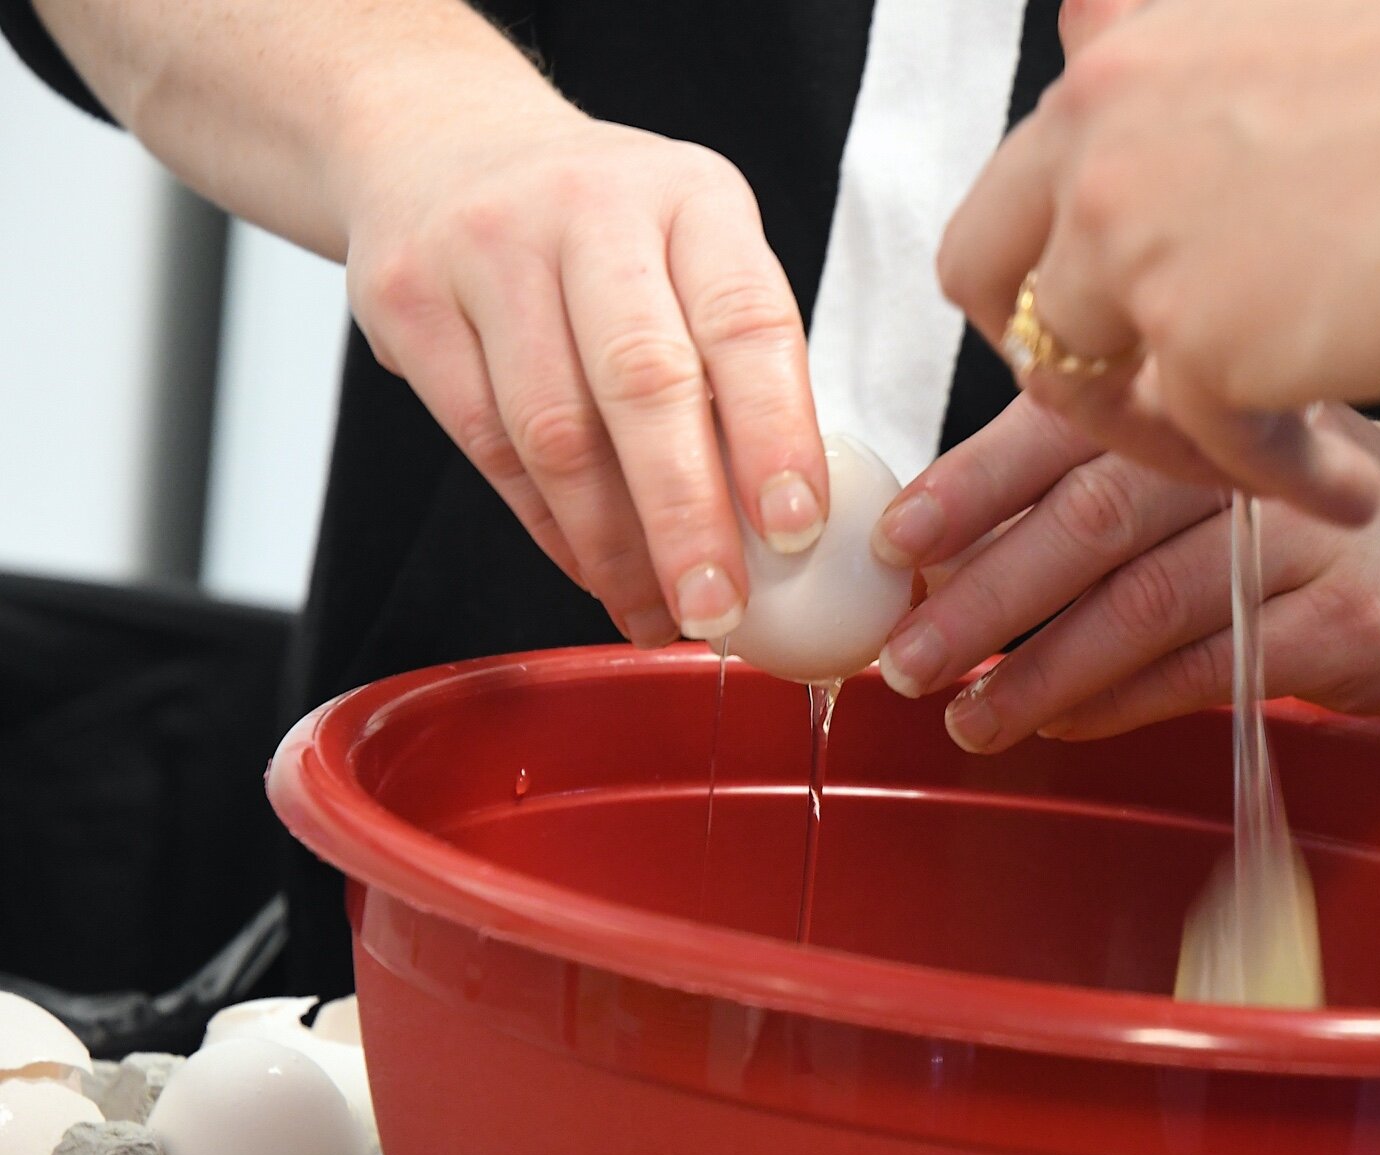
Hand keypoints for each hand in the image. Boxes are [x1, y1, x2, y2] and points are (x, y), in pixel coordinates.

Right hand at [342, 106, 825, 645]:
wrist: (437, 141)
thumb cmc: (604, 228)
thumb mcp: (692, 249)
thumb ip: (737, 363)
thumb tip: (784, 525)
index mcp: (692, 196)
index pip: (746, 321)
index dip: (775, 433)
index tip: (797, 529)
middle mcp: (590, 209)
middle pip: (643, 382)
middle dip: (687, 515)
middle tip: (718, 610)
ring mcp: (487, 248)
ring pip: (555, 431)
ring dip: (614, 546)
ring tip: (657, 613)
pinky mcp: (408, 301)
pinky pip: (487, 446)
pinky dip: (550, 528)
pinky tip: (594, 571)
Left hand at [870, 398, 1379, 751]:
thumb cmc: (1305, 508)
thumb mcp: (1210, 463)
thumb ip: (1094, 481)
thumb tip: (938, 553)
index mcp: (1199, 396)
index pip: (1068, 429)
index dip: (973, 484)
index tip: (896, 542)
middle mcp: (1252, 453)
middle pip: (1094, 519)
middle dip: (985, 596)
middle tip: (907, 658)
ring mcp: (1309, 536)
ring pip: (1145, 606)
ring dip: (1041, 672)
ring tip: (968, 716)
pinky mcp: (1351, 622)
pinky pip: (1211, 670)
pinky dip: (1124, 703)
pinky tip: (1065, 723)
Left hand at [940, 0, 1379, 520]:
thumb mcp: (1304, 17)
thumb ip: (1177, 47)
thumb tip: (1086, 17)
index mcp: (1121, 58)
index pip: (1006, 205)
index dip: (1045, 287)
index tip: (1114, 330)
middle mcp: (1104, 144)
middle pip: (1005, 307)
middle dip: (1073, 375)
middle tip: (1159, 417)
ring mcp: (1145, 246)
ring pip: (1097, 397)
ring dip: (1183, 448)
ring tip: (1282, 467)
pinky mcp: (1210, 346)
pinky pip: (1209, 453)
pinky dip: (1282, 486)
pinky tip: (1354, 491)